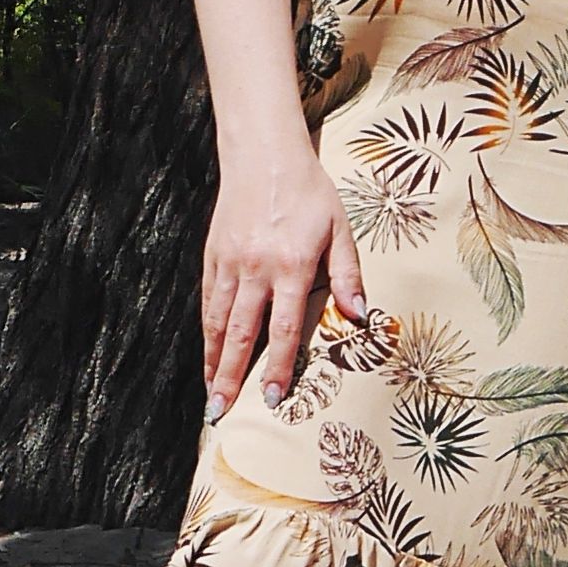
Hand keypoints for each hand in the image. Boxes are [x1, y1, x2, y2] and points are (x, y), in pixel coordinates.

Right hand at [201, 151, 367, 414]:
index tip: (271, 398)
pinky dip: (207, 331)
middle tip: (222, 411)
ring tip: (211, 394)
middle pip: (242, 333)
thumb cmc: (310, 192)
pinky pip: (208, 301)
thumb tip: (360, 316)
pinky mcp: (213, 255)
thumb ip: (347, 274)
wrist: (265, 155)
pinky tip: (208, 353)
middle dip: (232, 376)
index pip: (283, 327)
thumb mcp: (340, 229)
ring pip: (218, 320)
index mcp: (292, 265)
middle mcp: (256, 268)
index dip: (276, 366)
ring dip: (213, 360)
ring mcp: (230, 263)